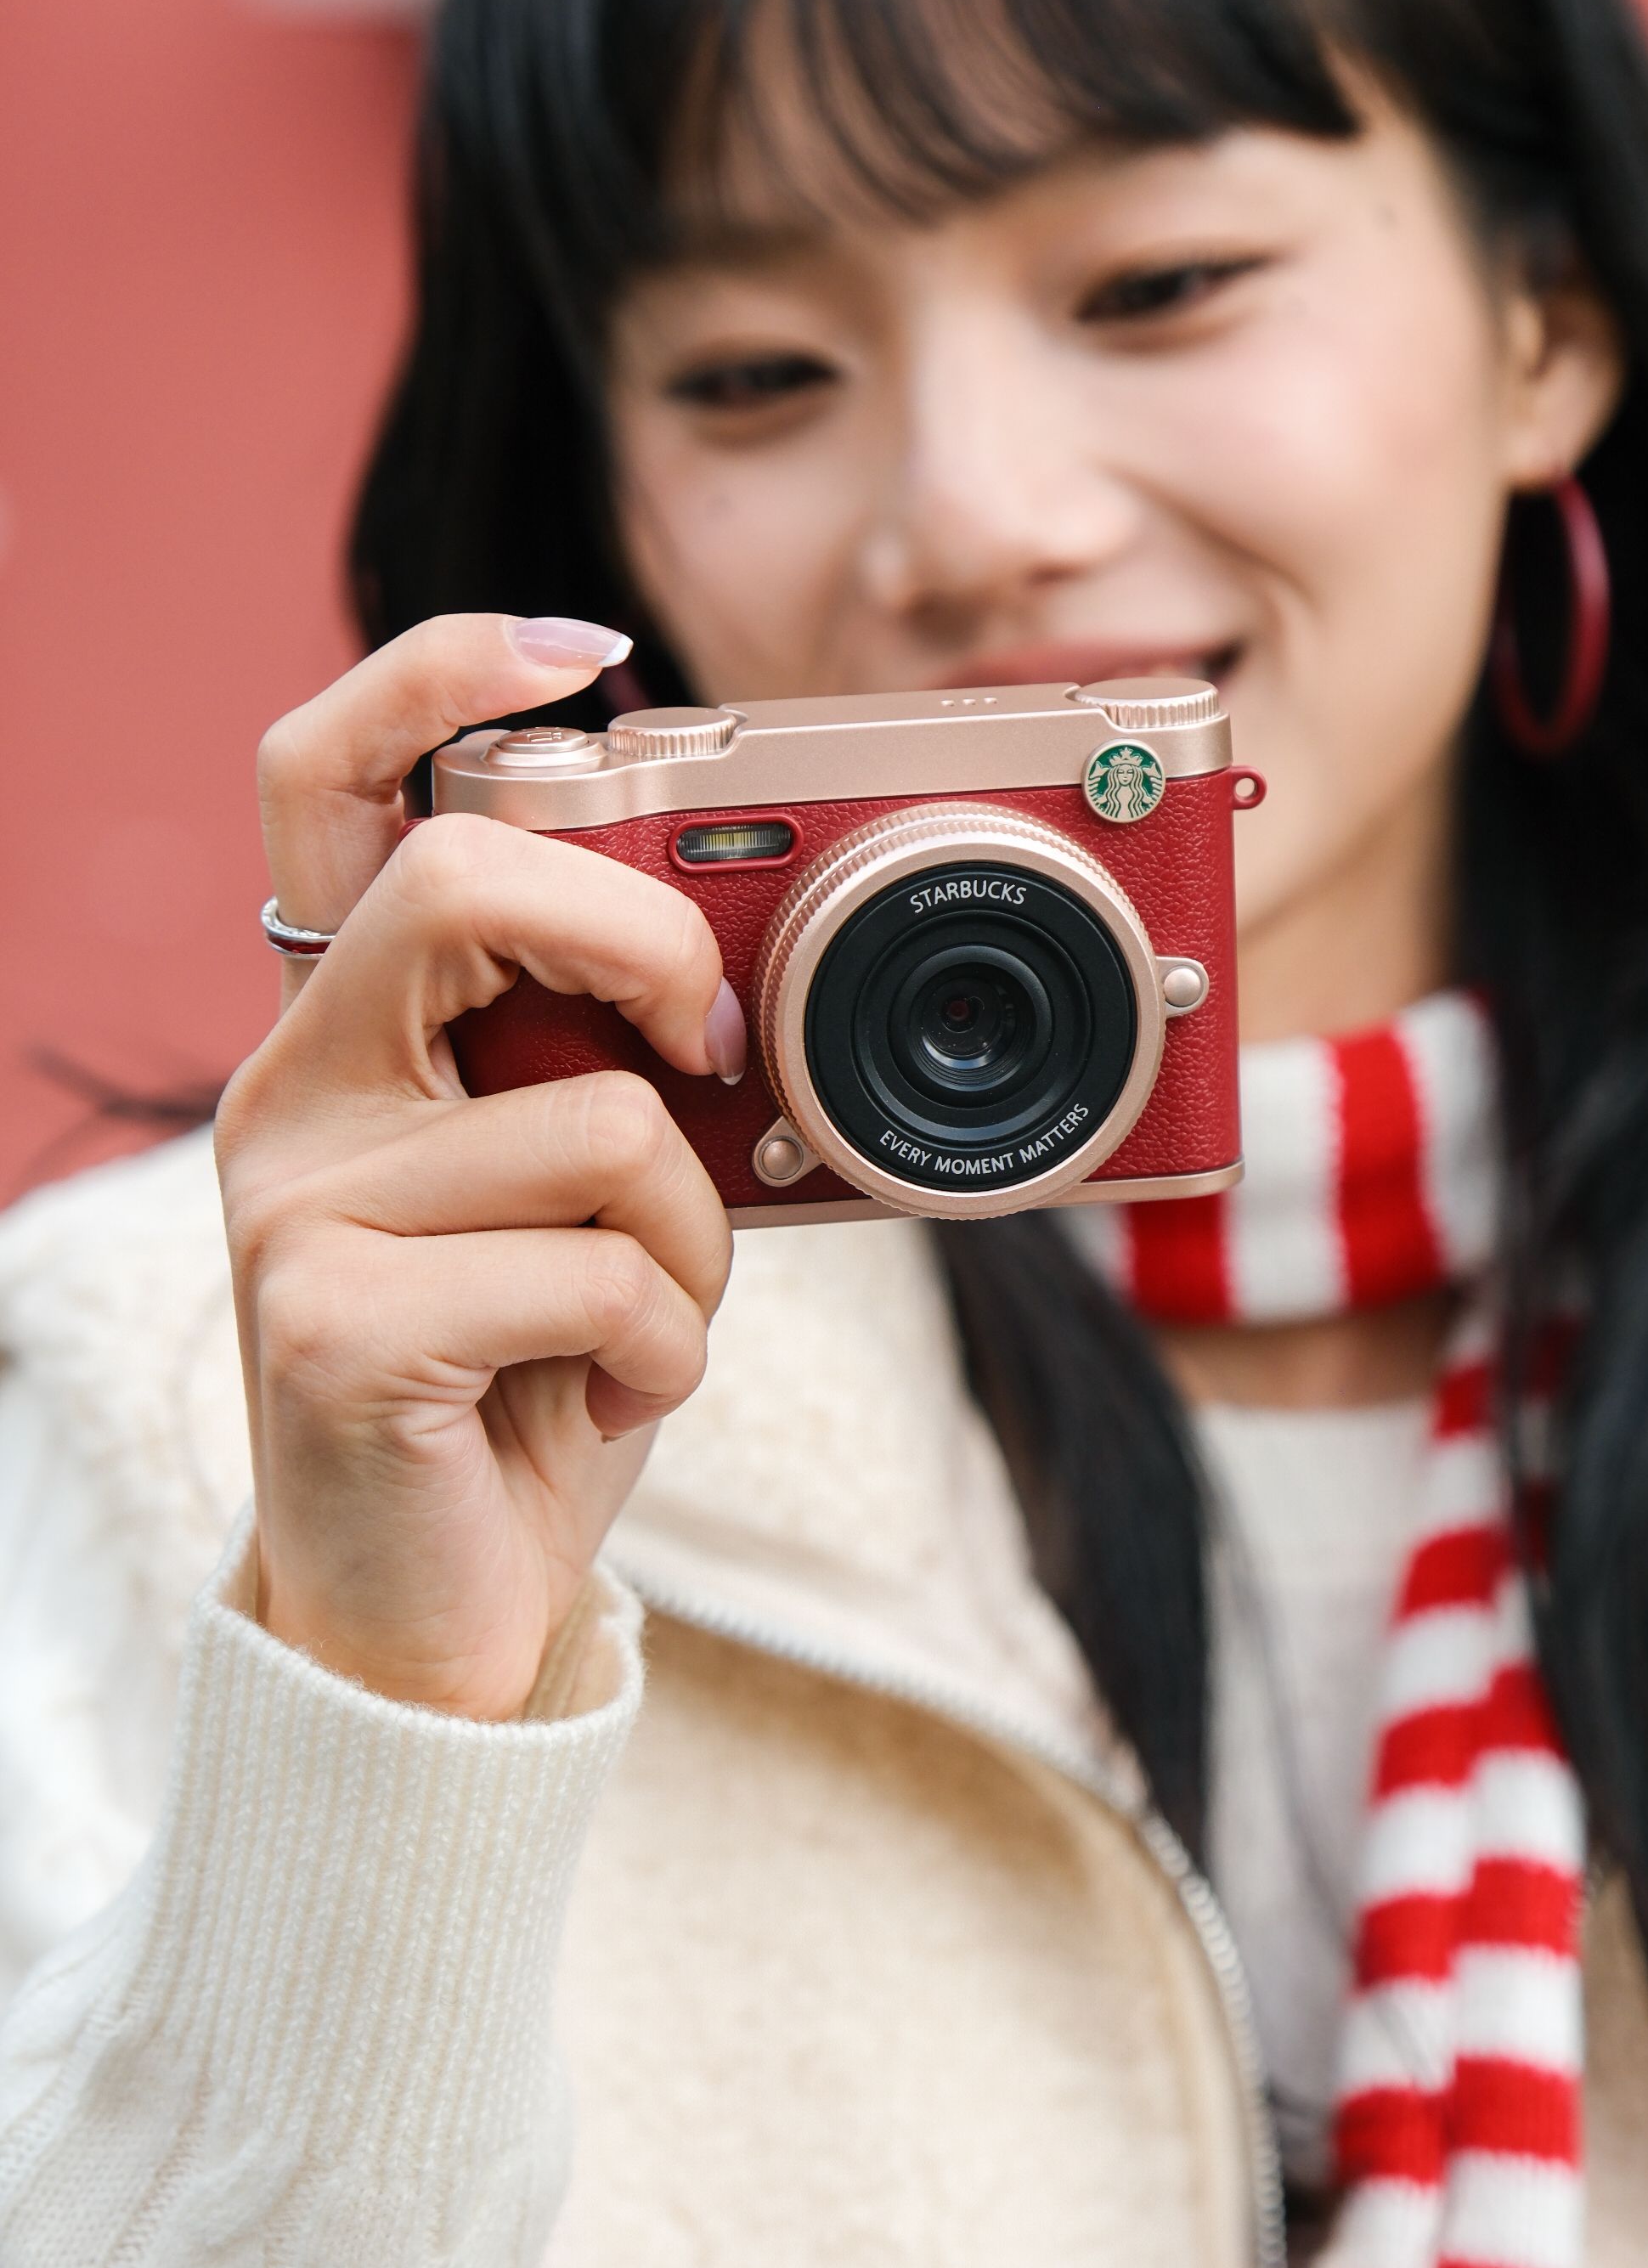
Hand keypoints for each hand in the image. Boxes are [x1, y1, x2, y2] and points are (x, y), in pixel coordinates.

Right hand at [215, 614, 738, 1720]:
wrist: (435, 1616)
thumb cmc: (528, 1387)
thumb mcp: (579, 1200)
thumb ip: (606, 1071)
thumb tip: (736, 982)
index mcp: (349, 1037)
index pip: (330, 784)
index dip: (441, 674)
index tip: (584, 651)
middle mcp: (295, 1095)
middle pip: (462, 887)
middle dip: (645, 945)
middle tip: (708, 1045)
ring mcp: (291, 1208)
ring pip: (593, 1120)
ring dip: (691, 1240)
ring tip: (644, 1322)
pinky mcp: (328, 1325)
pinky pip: (591, 1269)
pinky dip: (663, 1342)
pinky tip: (607, 1395)